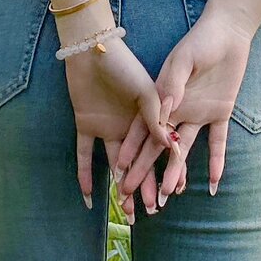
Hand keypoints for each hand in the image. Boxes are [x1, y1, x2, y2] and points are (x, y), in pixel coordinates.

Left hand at [64, 33, 171, 214]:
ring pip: (115, 165)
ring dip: (122, 187)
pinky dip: (86, 176)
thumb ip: (157, 117)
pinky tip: (90, 197)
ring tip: (129, 212)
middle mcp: (128, 126)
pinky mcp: (86, 125)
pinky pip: (85, 155)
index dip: (168, 171)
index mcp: (147, 117)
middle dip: (147, 187)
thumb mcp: (146, 91)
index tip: (175, 192)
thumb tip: (172, 146)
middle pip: (139, 162)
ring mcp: (107, 127)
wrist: (92, 48)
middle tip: (153, 211)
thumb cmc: (123, 64)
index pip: (160, 151)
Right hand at [115, 6, 251, 205]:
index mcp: (162, 99)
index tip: (119, 173)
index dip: (130, 152)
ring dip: (176, 172)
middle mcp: (177, 111)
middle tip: (133, 196)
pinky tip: (213, 183)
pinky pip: (217, 142)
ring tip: (167, 196)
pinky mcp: (220, 112)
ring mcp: (198, 114)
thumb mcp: (183, 60)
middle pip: (157, 147)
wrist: (226, 32)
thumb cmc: (199, 42)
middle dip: (144, 171)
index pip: (142, 131)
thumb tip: (166, 110)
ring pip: (184, 150)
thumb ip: (174, 84)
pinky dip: (216, 162)